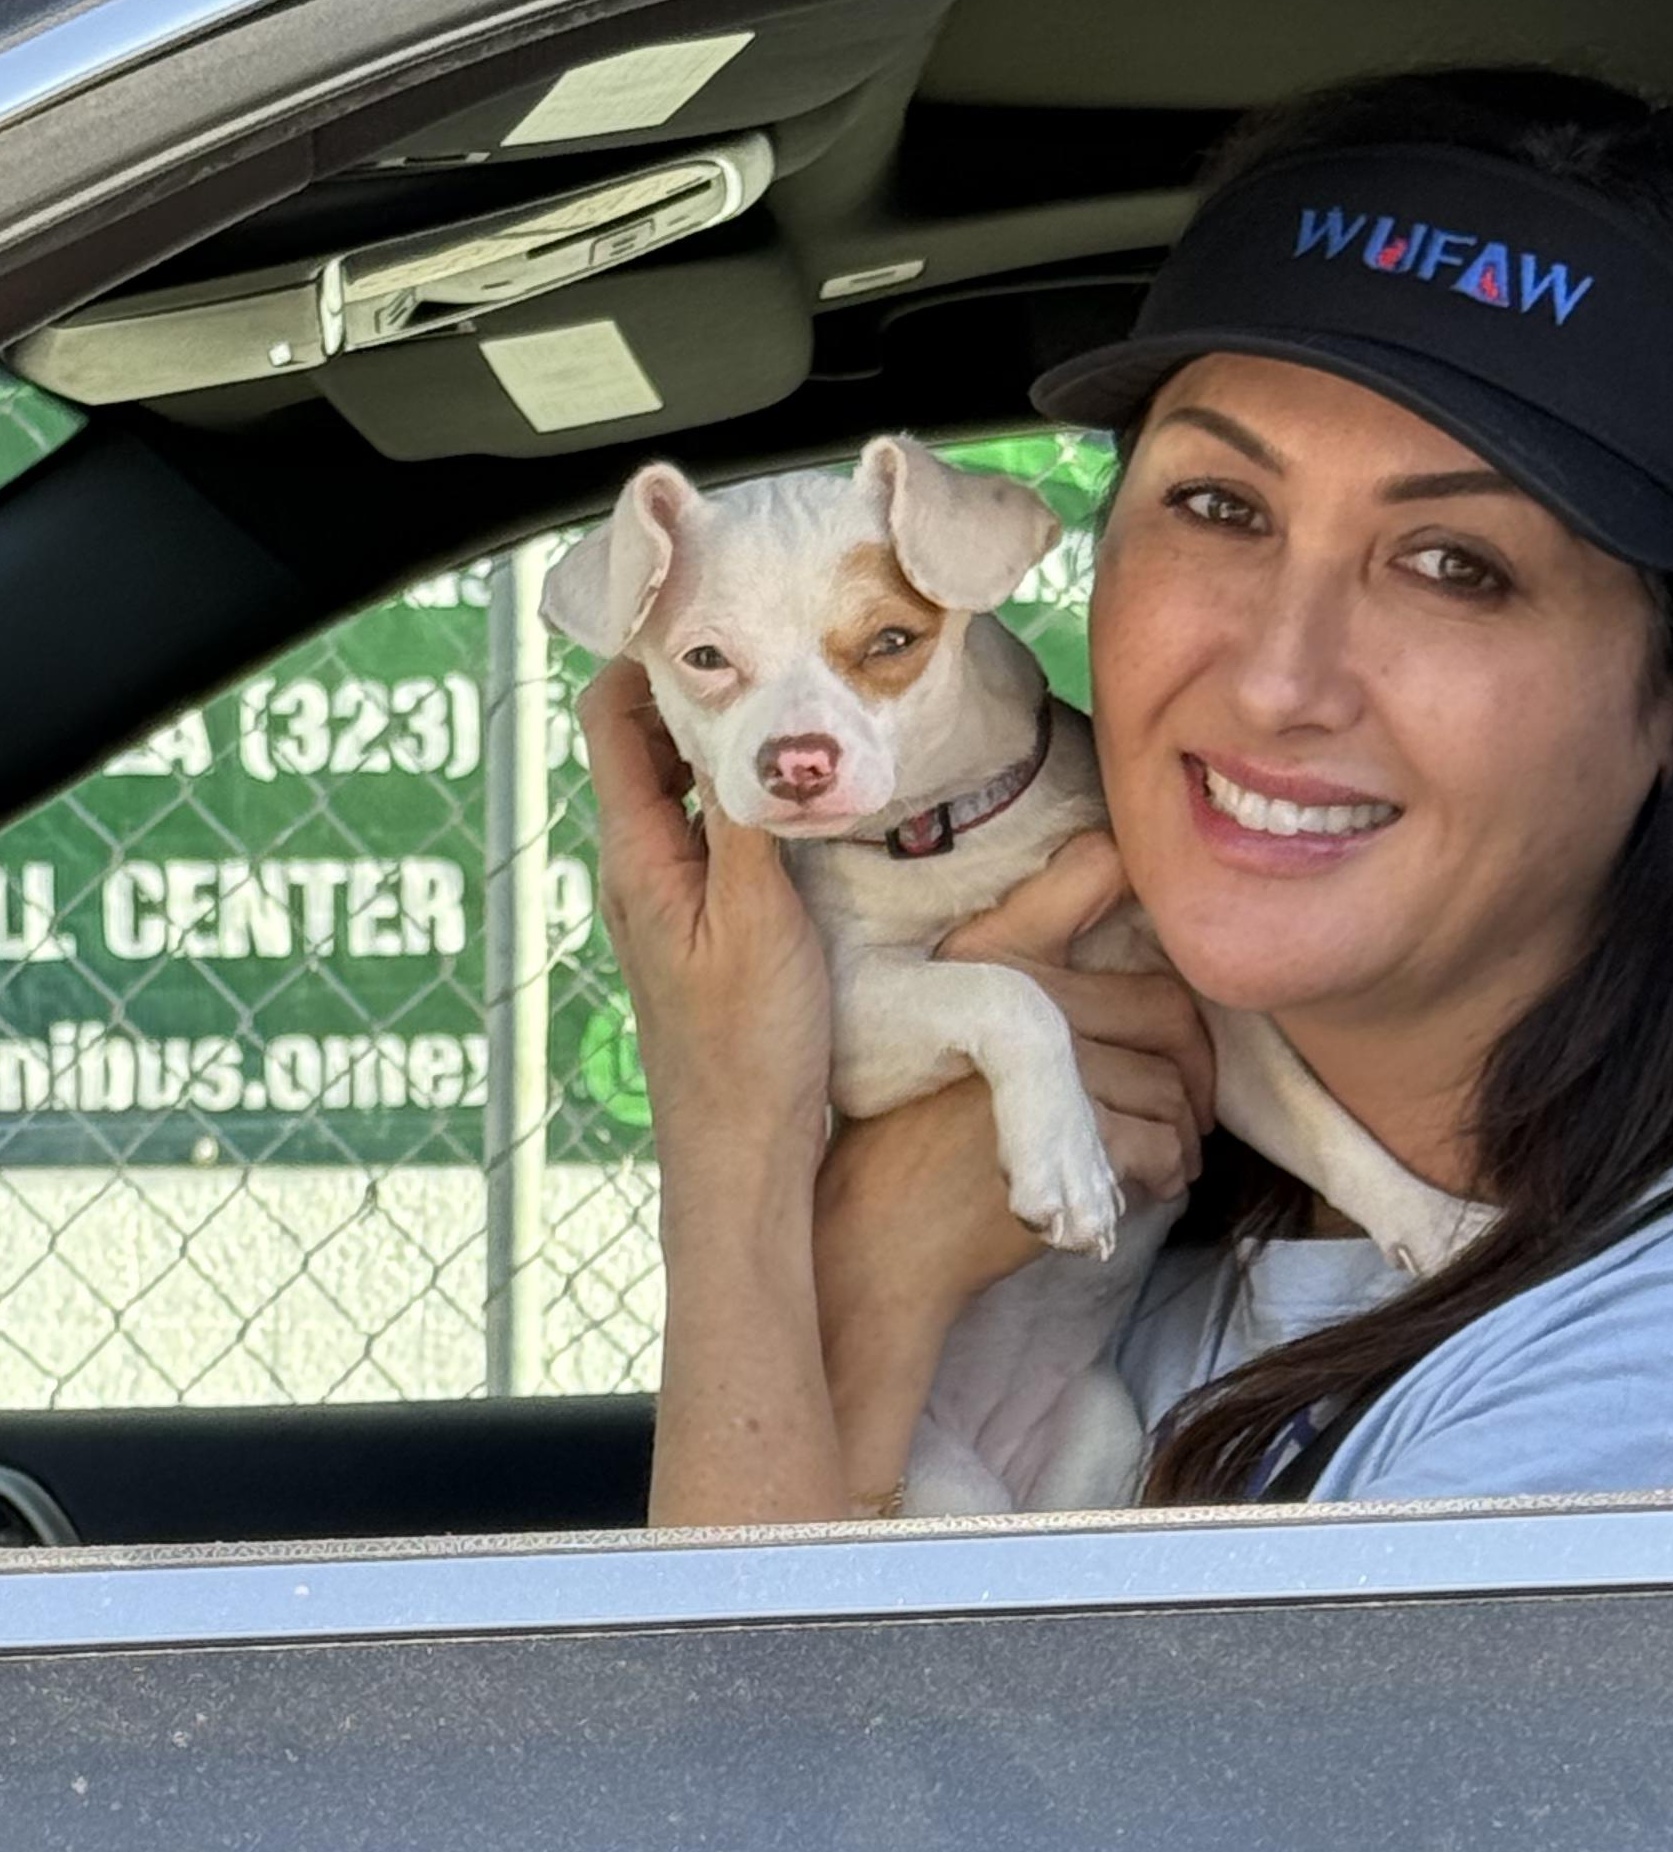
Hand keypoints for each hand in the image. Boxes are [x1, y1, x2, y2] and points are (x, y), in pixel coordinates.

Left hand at [577, 658, 832, 1177]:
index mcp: (635, 853)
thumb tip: (743, 714)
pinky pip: (708, 828)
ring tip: (791, 706)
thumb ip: (745, 816)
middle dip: (701, 685)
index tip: (713, 612)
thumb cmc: (745, 1048)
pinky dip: (742, 793)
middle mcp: (637, 864)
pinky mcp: (699, 921)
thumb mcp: (758, 918)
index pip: (610, 715)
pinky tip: (796, 795)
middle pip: (646, 739)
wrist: (740, 1153)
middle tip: (773, 646)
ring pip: (681, 784)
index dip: (650, 652)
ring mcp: (665, 895)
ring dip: (726, 740)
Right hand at [939, 830, 1214, 1202]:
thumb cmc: (928, 1132)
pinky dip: (1167, 1175)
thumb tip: (1155, 979)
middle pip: (1166, 1008)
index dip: (1149, 916)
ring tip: (1162, 1159)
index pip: (1097, 870)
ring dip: (1181, 1135)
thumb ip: (1036, 980)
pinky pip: (1163, 1145)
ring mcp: (1049, 1061)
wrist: (880, 1229)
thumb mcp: (959, 1025)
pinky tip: (1140, 1188)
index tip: (1163, 999)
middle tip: (1192, 1110)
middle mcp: (1020, 989)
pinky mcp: (1073, 1134)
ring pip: (1170, 1087)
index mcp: (991, 948)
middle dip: (1196, 1068)